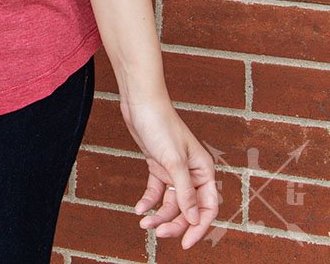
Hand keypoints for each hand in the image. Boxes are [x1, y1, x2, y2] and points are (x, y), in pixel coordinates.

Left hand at [120, 93, 218, 249]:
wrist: (140, 102)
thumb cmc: (161, 125)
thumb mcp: (173, 162)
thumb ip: (185, 192)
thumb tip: (195, 220)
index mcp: (204, 170)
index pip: (208, 208)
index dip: (198, 228)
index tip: (186, 244)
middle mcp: (192, 173)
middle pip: (188, 209)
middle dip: (174, 223)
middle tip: (157, 233)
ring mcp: (175, 170)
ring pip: (171, 203)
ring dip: (159, 215)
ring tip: (144, 222)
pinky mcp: (159, 166)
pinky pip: (156, 191)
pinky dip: (149, 201)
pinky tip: (139, 209)